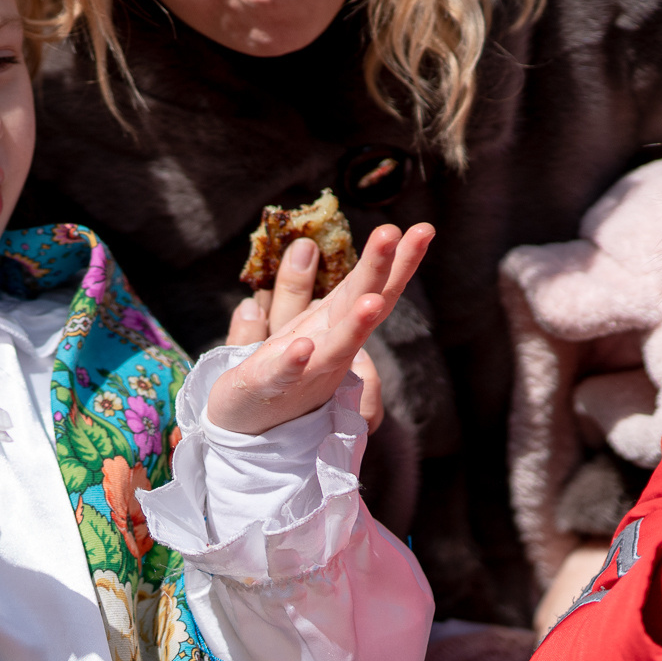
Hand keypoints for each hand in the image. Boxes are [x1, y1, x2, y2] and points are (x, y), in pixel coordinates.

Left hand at [207, 224, 432, 434]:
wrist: (239, 432)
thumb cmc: (267, 378)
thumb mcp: (277, 325)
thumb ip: (291, 290)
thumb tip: (305, 248)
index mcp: (330, 327)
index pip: (369, 288)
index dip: (394, 261)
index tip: (423, 228)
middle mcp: (328, 348)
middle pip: (363, 306)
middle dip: (383, 271)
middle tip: (403, 234)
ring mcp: (305, 371)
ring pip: (337, 346)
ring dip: (356, 324)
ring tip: (372, 301)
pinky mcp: (268, 388)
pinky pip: (284, 374)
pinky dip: (295, 361)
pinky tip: (303, 347)